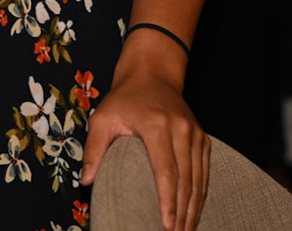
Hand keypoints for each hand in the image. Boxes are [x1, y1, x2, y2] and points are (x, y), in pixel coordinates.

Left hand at [81, 63, 208, 229]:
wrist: (152, 74)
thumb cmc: (124, 98)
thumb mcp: (102, 117)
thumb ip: (94, 149)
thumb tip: (86, 180)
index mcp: (156, 125)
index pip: (166, 170)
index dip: (168, 201)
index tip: (166, 224)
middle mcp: (181, 130)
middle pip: (186, 180)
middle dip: (182, 213)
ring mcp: (195, 134)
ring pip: (199, 180)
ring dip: (194, 208)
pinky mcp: (203, 138)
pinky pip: (205, 172)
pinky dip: (201, 194)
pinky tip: (195, 212)